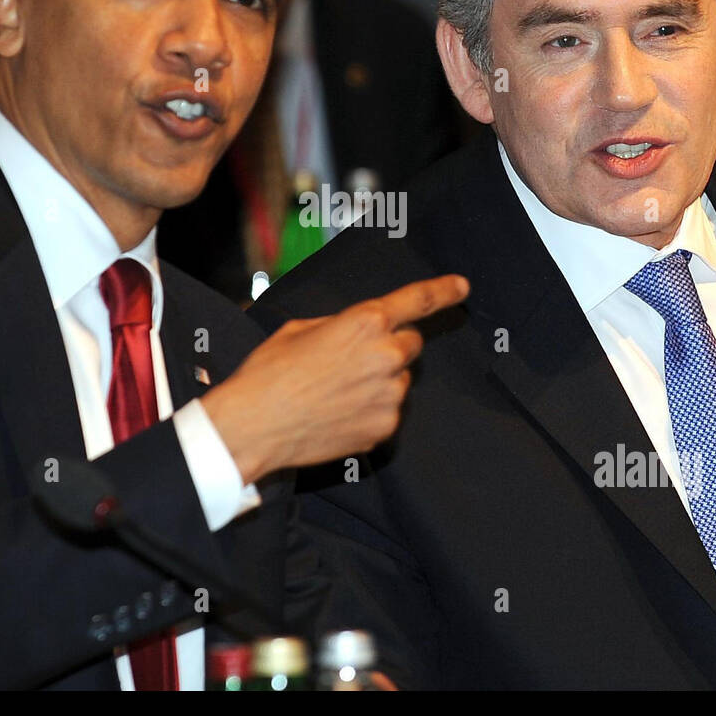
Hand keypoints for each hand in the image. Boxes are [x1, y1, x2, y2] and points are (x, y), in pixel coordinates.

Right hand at [204, 274, 469, 483]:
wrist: (254, 425)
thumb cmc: (269, 373)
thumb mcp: (301, 329)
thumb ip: (342, 325)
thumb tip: (357, 332)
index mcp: (365, 322)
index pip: (417, 300)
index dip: (443, 291)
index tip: (461, 287)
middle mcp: (386, 356)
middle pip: (411, 344)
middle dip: (391, 346)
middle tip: (354, 359)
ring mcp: (388, 396)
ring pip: (399, 381)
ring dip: (380, 381)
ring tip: (336, 392)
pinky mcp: (383, 427)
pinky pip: (387, 411)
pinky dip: (370, 411)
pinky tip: (337, 414)